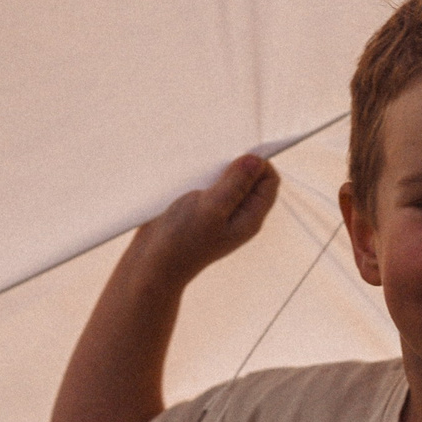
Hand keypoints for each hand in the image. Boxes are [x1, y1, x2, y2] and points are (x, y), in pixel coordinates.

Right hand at [134, 153, 279, 281]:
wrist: (151, 263)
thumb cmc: (181, 240)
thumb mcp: (212, 207)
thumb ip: (236, 184)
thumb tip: (257, 160)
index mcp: (250, 218)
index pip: (270, 181)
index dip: (258, 163)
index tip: (234, 158)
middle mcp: (239, 215)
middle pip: (252, 179)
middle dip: (236, 165)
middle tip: (214, 166)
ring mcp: (220, 213)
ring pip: (229, 180)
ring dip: (216, 170)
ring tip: (199, 174)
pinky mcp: (201, 210)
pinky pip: (210, 186)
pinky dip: (202, 177)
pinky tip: (188, 179)